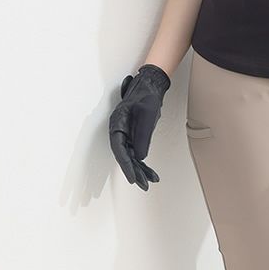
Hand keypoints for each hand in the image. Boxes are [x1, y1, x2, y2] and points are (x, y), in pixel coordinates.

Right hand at [108, 64, 170, 190]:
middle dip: (134, 171)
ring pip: (130, 155)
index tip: (132, 178)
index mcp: (118, 123)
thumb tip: (140, 156)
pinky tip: (149, 172)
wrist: (151, 84)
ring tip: (149, 181)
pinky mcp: (133, 134)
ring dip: (139, 169)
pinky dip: (143, 162)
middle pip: (124, 155)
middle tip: (143, 185)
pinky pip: (136, 151)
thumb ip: (143, 135)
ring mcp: (126, 132)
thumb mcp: (147, 114)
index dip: (125, 165)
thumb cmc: (147, 95)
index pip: (119, 149)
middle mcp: (120, 129)